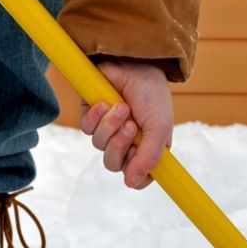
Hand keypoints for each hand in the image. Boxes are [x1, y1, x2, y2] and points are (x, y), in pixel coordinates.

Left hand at [80, 59, 173, 188]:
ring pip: (100, 146)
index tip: (137, 166)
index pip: (139, 177)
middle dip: (120, 147)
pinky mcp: (91, 115)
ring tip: (121, 107)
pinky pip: (86, 129)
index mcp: (147, 147)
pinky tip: (105, 101)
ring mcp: (107, 129)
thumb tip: (131, 184)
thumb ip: (149, 157)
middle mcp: (126, 141)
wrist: (135, 64)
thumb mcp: (159, 127)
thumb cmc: (152, 94)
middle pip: (114, 165)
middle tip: (129, 127)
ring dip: (110, 127)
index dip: (136, 177)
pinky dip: (97, 117)